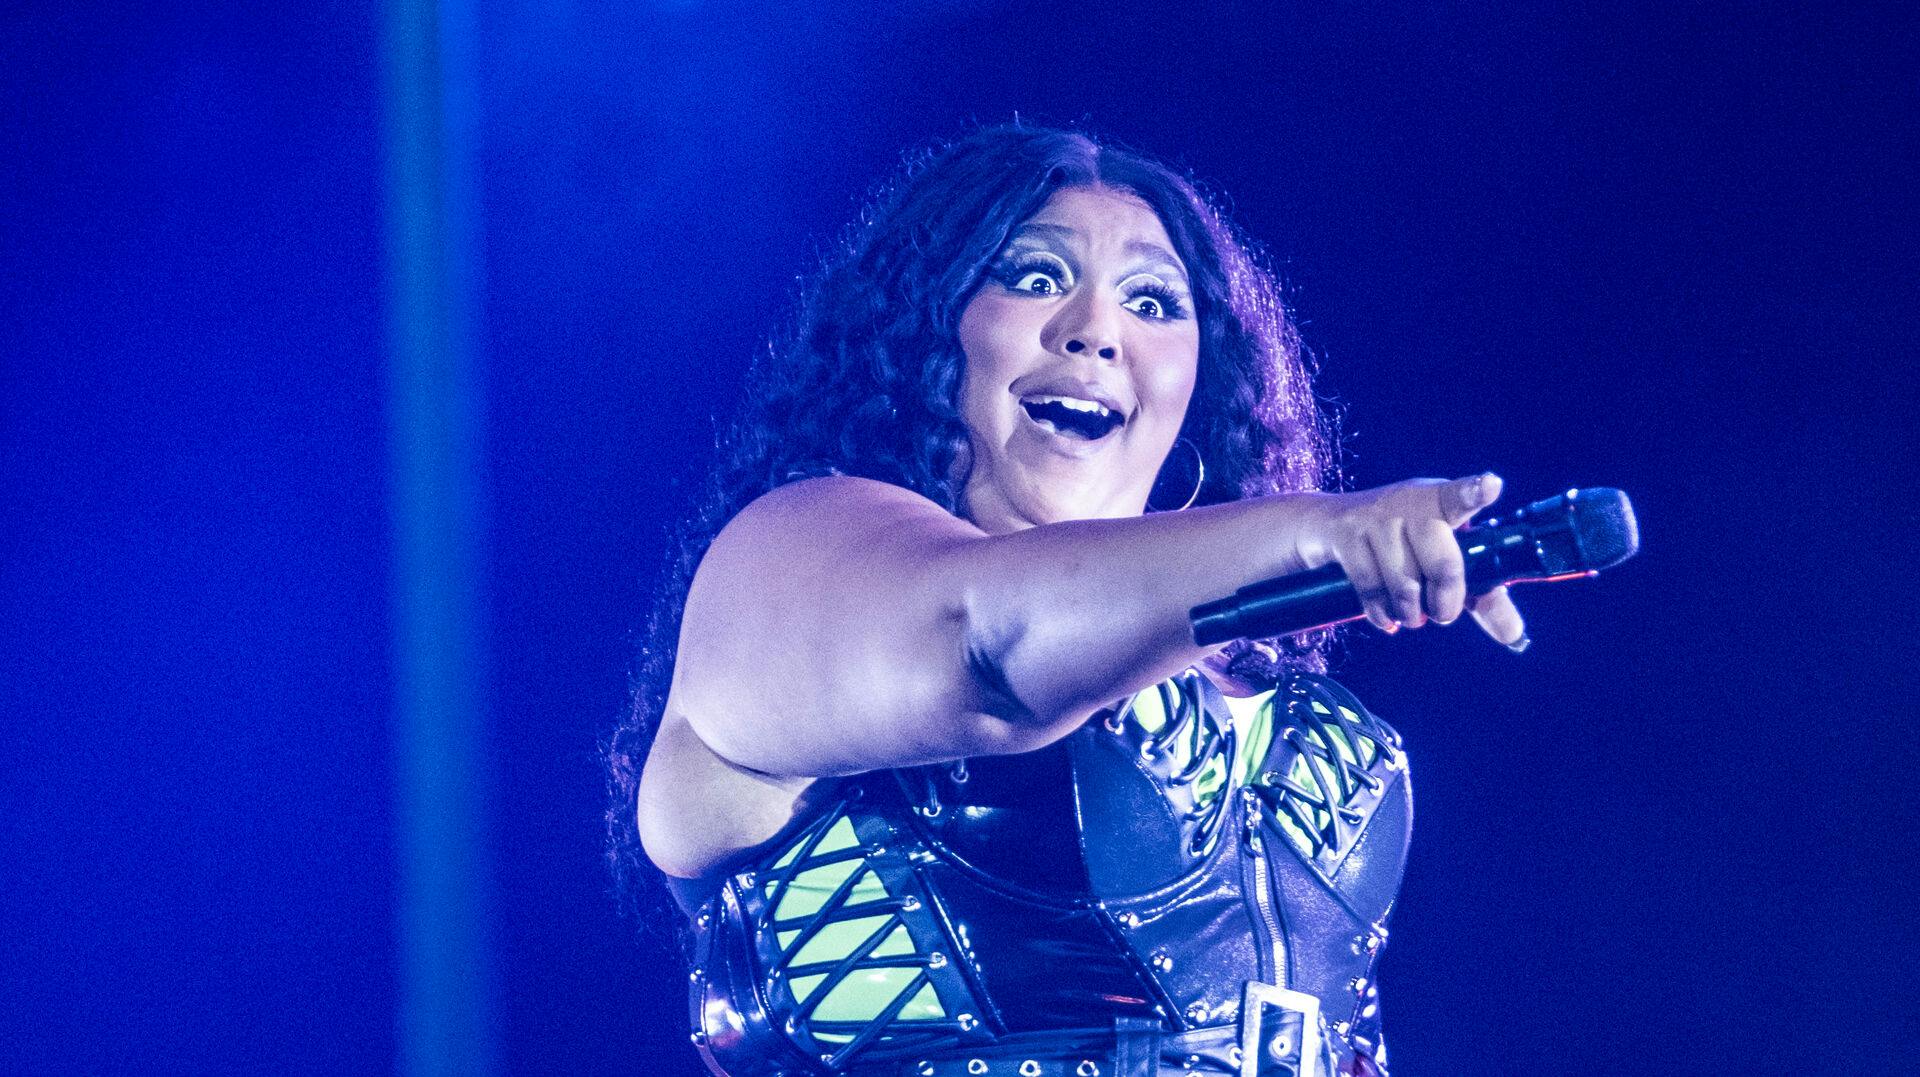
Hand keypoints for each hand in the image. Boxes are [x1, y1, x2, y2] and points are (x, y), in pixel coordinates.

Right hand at [1294, 473, 1527, 647]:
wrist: (1327, 523)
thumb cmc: (1402, 542)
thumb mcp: (1441, 557)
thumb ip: (1481, 594)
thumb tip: (1513, 635)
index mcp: (1442, 500)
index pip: (1462, 495)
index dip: (1476, 491)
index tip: (1491, 485)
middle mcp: (1411, 503)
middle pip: (1443, 563)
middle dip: (1446, 600)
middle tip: (1443, 614)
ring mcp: (1376, 517)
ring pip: (1405, 584)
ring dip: (1410, 612)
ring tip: (1411, 614)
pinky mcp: (1346, 534)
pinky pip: (1371, 589)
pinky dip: (1382, 613)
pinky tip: (1388, 616)